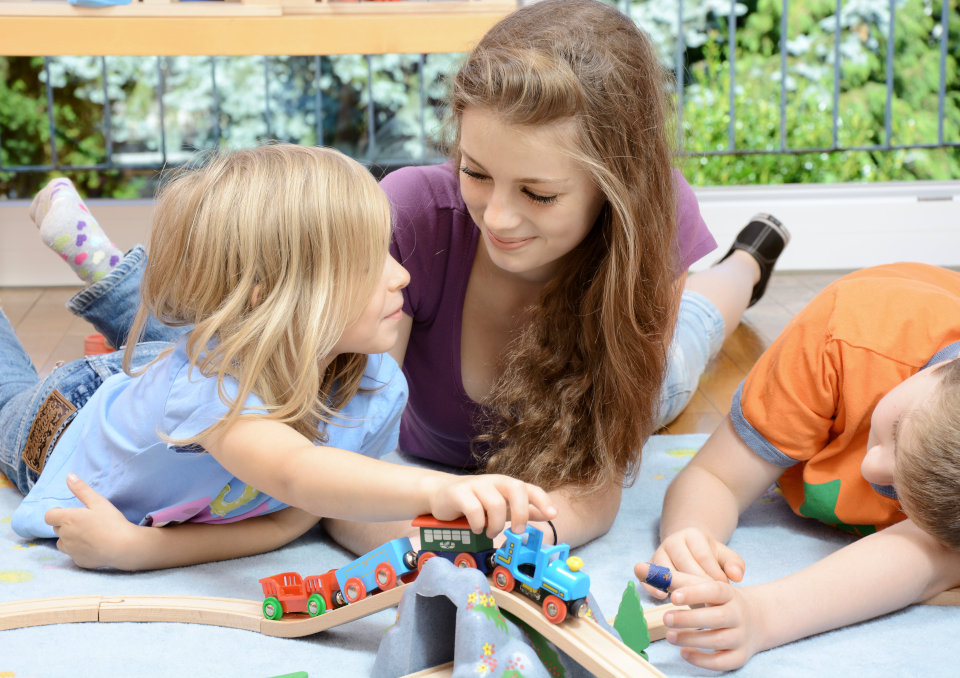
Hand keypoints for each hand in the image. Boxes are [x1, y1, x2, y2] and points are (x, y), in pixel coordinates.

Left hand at [44, 474, 141, 569]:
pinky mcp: (78, 561)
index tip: (70, 512)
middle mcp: (64, 536)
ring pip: (63, 542)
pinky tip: (94, 546)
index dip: (57, 513)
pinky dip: (79, 550)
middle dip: (66, 524)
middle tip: (85, 522)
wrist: (123, 547)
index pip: (49, 516)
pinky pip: (73, 554)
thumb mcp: (98, 502)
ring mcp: (70, 550)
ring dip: (70, 538)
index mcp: (67, 519)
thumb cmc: (111, 521)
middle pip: (57, 528)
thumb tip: (69, 476)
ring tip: (88, 535)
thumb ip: (81, 489)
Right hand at [427, 474, 556, 538]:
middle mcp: (494, 481)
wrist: (441, 495)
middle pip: (516, 488)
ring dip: (495, 524)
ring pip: (495, 503)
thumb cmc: (476, 502)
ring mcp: (475, 485)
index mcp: (506, 484)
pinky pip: (473, 509)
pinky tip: (476, 528)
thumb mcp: (502, 507)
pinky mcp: (458, 492)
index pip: (529, 488)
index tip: (552, 514)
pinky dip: (477, 524)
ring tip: (490, 532)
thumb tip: (549, 514)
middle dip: (521, 512)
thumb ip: (524, 510)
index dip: (542, 500)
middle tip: (518, 531)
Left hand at [636, 562, 764, 670]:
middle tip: (666, 618)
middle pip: (716, 617)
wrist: (756, 618)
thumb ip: (671, 577)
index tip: (673, 596)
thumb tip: (638, 568)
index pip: (713, 590)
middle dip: (689, 619)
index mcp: (727, 593)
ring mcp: (740, 636)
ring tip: (670, 636)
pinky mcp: (739, 656)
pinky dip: (703, 659)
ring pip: (718, 640)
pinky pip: (723, 661)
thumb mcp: (700, 584)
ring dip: (692, 639)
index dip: (694, 593)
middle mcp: (737, 614)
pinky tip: (684, 653)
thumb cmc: (717, 599)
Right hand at [644, 527, 744, 598]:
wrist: (688, 553)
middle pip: (684, 563)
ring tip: (691, 602)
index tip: (723, 590)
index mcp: (692, 535)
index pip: (702, 556)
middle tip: (709, 602)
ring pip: (666, 571)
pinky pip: (648, 577)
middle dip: (697, 584)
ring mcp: (659, 554)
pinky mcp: (650, 568)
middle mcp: (672, 541)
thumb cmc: (710, 559)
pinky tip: (663, 598)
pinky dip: (653, 587)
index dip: (713, 574)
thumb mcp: (725, 557)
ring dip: (678, 588)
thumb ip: (735, 565)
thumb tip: (737, 577)